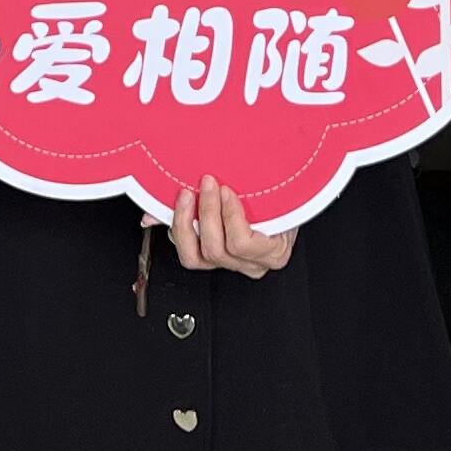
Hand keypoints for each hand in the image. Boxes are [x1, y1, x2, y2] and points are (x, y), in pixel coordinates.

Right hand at [167, 175, 294, 275]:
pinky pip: (242, 242)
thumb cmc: (261, 196)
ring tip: (215, 186)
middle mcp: (238, 264)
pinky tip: (233, 196)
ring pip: (219, 249)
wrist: (298, 189)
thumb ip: (186, 209)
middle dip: (193, 217)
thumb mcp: (218, 200)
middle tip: (195, 187)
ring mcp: (257, 263)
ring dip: (212, 213)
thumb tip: (151, 214)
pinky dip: (232, 217)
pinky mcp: (274, 256)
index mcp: (221, 255)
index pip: (189, 255)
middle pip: (202, 255)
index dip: (178, 227)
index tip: (178, 196)